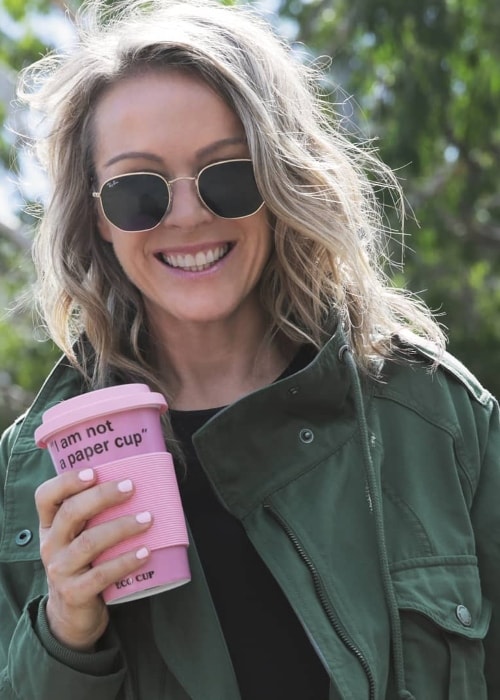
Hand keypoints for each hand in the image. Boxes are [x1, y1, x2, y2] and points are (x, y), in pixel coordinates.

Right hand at [35, 468, 152, 650]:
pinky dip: (125, 562)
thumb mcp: (79, 536)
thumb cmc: (84, 562)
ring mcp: (60, 570)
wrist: (72, 613)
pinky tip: (145, 553)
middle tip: (131, 487)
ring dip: (121, 527)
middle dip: (102, 496)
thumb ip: (95, 513)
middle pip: (71, 513)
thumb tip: (141, 480)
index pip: (45, 497)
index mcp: (50, 525)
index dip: (66, 482)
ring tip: (148, 519)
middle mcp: (50, 545)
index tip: (93, 472)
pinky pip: (101, 575)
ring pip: (89, 542)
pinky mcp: (75, 593)